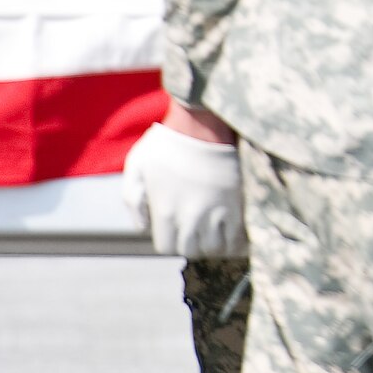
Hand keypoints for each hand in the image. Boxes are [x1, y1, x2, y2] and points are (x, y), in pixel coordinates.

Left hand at [122, 120, 246, 256]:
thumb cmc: (168, 142)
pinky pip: (239, 235)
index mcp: (166, 212)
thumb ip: (133, 200)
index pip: (167, 247)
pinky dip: (236, 239)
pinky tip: (233, 230)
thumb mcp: (136, 166)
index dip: (170, 239)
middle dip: (193, 243)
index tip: (175, 228)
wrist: (204, 122)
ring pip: (218, 247)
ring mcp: (218, 212)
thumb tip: (142, 226)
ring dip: (215, 242)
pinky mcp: (239, 202)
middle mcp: (192, 218)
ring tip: (215, 230)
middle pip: (193, 250)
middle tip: (196, 229)